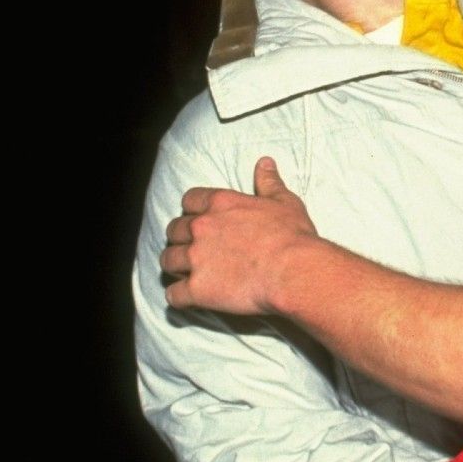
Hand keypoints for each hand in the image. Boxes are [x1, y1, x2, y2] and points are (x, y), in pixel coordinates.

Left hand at [162, 157, 322, 313]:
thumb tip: (265, 162)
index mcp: (219, 203)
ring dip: (176, 267)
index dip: (194, 211)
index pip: (189, 200)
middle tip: (195, 250)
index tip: (203, 221)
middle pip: (173, 230)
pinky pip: (172, 295)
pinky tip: (190, 299)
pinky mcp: (197, 289)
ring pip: (167, 261)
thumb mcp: (284, 202)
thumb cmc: (293, 237)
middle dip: (181, 240)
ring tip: (188, 274)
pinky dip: (179, 297)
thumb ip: (269, 182)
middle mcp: (201, 228)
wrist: (295, 272)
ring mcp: (195, 259)